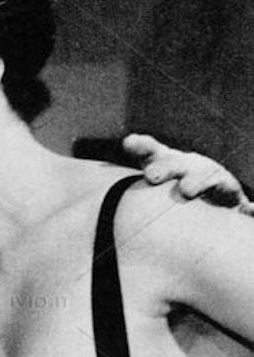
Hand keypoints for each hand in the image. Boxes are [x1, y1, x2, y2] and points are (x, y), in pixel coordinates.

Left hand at [124, 133, 253, 214]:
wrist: (214, 195)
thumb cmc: (174, 185)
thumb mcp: (153, 177)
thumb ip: (127, 175)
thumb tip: (116, 153)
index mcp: (170, 163)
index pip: (153, 151)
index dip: (143, 146)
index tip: (129, 143)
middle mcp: (194, 168)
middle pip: (181, 163)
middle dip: (167, 167)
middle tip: (150, 175)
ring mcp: (218, 182)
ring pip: (210, 177)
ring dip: (199, 181)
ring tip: (186, 190)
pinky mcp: (235, 201)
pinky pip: (245, 205)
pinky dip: (248, 209)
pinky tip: (247, 213)